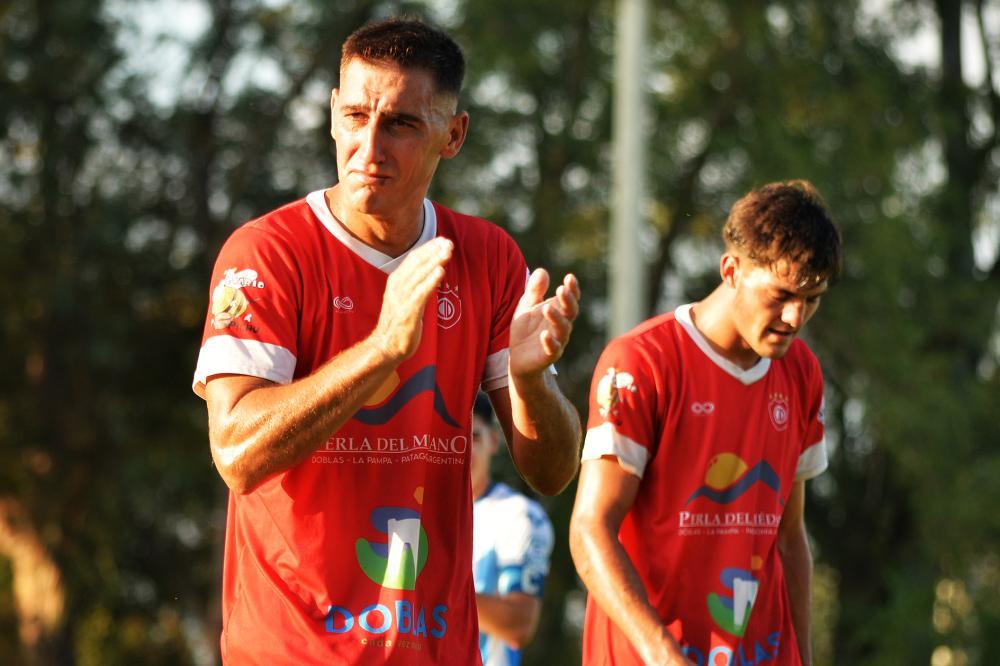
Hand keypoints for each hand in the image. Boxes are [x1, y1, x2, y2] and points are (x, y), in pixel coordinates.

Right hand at [373, 237, 452, 360]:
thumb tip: (432, 271)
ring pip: (419, 275)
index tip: (442, 240)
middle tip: (448, 242)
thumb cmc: (399, 323)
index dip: (427, 248)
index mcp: (396, 281)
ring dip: (434, 262)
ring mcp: (401, 299)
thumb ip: (417, 284)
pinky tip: (440, 272)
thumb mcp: (406, 298)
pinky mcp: (407, 313)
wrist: (385, 346)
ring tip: (447, 252)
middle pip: (416, 264)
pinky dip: (430, 281)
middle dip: (433, 251)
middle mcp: (397, 287)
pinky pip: (420, 293)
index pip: (412, 259)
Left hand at [508, 269, 579, 378]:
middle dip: (568, 301)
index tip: (570, 277)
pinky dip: (549, 342)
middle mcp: (561, 326)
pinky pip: (552, 349)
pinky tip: (544, 335)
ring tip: (547, 308)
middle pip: (571, 312)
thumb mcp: (527, 306)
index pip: (570, 299)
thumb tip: (542, 271)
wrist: (519, 358)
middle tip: (561, 289)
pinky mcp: (548, 356)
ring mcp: (557, 341)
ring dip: (557, 319)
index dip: (573, 289)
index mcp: (558, 311)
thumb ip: (535, 291)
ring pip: (562, 329)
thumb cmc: (526, 330)